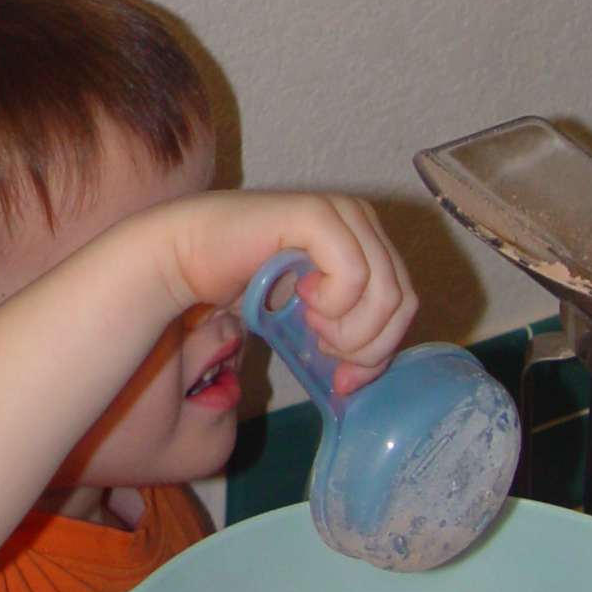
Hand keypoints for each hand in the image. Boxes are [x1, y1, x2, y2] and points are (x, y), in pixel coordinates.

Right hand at [160, 191, 416, 394]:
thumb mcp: (306, 320)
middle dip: (365, 346)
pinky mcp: (317, 215)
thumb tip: (361, 377)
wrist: (186, 257)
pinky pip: (354, 273)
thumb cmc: (240, 283)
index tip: (343, 378)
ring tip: (311, 324)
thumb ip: (344, 336)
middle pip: (401, 301)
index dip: (380, 351)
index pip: (404, 303)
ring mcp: (342, 213)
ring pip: (384, 292)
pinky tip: (302, 297)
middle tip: (323, 350)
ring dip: (347, 327)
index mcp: (366, 240)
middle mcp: (361, 220)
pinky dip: (333, 302)